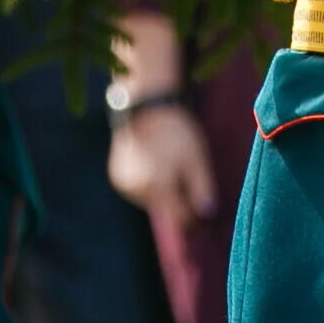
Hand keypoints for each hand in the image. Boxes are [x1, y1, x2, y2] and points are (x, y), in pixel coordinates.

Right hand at [108, 102, 219, 231]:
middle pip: (162, 208)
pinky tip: (155, 166)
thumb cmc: (175, 130)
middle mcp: (136, 189)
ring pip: (148, 200)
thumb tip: (207, 211)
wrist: (145, 106)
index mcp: (157, 186)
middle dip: (176, 199)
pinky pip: (136, 189)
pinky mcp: (116, 175)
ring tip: (169, 166)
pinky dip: (147, 184)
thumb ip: (202, 187)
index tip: (201, 205)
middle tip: (186, 177)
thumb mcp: (196, 158)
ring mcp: (123, 183)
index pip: (177, 216)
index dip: (191, 214)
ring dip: (161, 192)